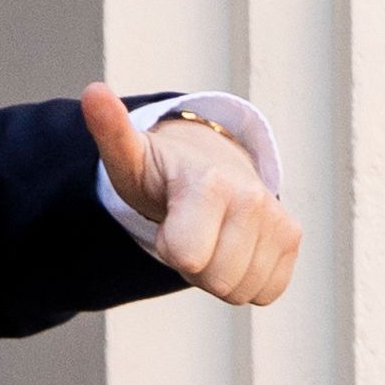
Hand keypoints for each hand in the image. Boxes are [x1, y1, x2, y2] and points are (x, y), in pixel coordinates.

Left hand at [81, 82, 301, 305]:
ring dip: (217, 274)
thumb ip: (110, 130)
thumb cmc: (159, 171)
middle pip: (215, 280)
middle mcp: (252, 198)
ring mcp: (278, 218)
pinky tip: (232, 248)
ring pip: (240, 291)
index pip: (186, 257)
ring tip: (207, 236)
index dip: (168, 248)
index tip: (166, 221)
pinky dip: (244, 280)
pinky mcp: (292, 237)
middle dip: (193, 266)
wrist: (205, 165)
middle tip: (186, 232)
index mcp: (210, 183)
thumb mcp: (128, 155)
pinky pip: (266, 292)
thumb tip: (92, 91)